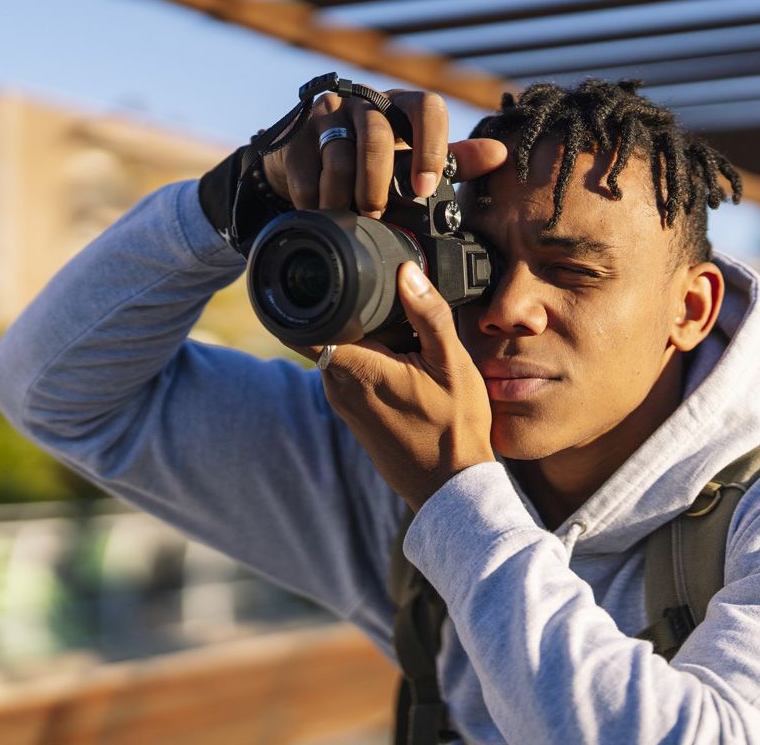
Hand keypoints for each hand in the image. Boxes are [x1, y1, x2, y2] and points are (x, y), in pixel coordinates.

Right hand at [261, 87, 505, 214]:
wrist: (308, 161)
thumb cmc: (373, 165)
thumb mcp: (412, 164)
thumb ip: (452, 163)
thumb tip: (499, 153)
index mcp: (402, 106)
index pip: (427, 107)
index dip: (431, 147)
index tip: (425, 189)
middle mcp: (366, 101)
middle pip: (377, 137)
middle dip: (378, 186)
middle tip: (377, 216)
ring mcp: (329, 112)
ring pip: (339, 156)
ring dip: (345, 198)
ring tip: (350, 221)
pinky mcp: (296, 132)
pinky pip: (308, 171)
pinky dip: (316, 201)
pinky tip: (321, 214)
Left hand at [307, 262, 494, 510]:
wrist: (450, 488)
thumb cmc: (454, 429)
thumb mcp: (452, 364)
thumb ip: (428, 314)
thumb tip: (406, 271)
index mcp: (356, 367)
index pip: (304, 324)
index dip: (307, 298)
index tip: (325, 279)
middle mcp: (338, 386)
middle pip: (324, 331)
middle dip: (346, 313)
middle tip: (384, 301)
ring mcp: (343, 404)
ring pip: (337, 352)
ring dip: (359, 338)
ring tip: (400, 334)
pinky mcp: (353, 416)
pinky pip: (349, 374)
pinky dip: (366, 360)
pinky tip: (401, 362)